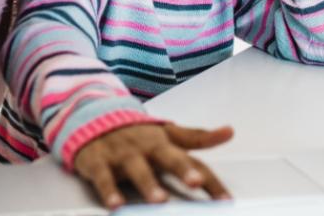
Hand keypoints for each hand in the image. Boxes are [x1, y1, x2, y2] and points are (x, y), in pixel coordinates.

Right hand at [73, 122, 232, 208]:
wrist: (93, 118)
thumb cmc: (137, 133)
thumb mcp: (167, 134)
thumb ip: (197, 136)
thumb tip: (230, 131)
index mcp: (165, 143)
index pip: (193, 161)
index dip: (210, 181)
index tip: (227, 201)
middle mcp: (147, 147)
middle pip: (167, 157)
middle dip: (182, 169)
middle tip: (195, 182)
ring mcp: (123, 154)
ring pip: (137, 169)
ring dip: (148, 185)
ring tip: (160, 201)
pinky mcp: (98, 161)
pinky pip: (104, 177)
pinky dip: (109, 191)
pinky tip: (117, 206)